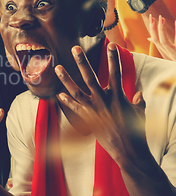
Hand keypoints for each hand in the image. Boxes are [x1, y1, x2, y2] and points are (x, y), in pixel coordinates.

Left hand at [55, 44, 148, 166]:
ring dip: (66, 79)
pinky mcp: (87, 120)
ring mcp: (93, 110)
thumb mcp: (139, 113)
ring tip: (57, 67)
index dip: (114, 58)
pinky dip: (67, 101)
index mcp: (118, 96)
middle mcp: (103, 100)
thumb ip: (137, 101)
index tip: (111, 44)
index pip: (116, 73)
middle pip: (90, 77)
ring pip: (76, 90)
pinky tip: (59, 94)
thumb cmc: (136, 132)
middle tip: (74, 48)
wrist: (128, 150)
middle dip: (82, 62)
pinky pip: (74, 108)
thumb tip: (137, 93)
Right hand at [148, 14, 175, 60]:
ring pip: (164, 42)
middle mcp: (170, 54)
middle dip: (154, 29)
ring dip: (161, 30)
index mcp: (168, 53)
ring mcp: (174, 54)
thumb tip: (149, 38)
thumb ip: (163, 45)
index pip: (156, 41)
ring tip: (162, 19)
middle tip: (153, 17)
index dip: (152, 30)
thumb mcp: (172, 52)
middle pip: (158, 41)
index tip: (151, 19)